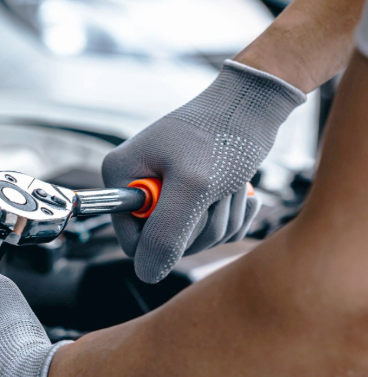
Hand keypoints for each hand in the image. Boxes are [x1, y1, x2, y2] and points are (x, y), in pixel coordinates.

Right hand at [102, 60, 305, 283]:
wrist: (255, 103)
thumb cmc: (223, 132)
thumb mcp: (193, 186)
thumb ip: (165, 235)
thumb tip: (146, 274)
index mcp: (122, 176)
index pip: (132, 241)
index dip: (164, 239)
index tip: (190, 209)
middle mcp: (137, 184)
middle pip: (164, 243)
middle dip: (200, 225)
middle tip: (216, 191)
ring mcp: (165, 191)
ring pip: (192, 239)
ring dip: (221, 219)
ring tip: (229, 185)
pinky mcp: (192, 195)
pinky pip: (211, 230)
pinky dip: (232, 216)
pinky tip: (239, 191)